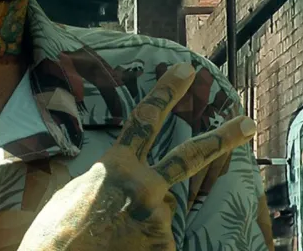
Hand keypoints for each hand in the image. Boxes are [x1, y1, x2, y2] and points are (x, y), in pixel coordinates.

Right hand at [17, 61, 256, 250]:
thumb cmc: (53, 235)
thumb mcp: (70, 193)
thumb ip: (101, 180)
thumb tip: (110, 179)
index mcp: (116, 166)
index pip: (145, 120)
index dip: (166, 92)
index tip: (185, 69)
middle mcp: (143, 186)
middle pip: (191, 156)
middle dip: (223, 138)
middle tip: (248, 122)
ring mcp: (157, 217)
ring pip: (161, 212)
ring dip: (143, 223)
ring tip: (113, 238)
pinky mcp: (164, 246)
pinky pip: (160, 242)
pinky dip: (145, 246)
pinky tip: (121, 250)